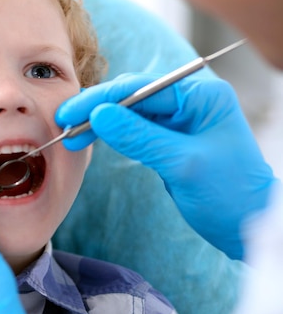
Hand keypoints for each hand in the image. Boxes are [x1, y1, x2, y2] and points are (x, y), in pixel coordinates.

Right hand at [55, 74, 276, 259]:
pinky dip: (112, 135)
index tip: (70, 113)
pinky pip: (134, 130)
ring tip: (73, 136)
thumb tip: (98, 114)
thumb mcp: (182, 163)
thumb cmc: (229, 194)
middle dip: (97, 108)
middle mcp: (189, 102)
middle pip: (132, 96)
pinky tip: (92, 139)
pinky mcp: (169, 139)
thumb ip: (139, 136)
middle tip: (64, 124)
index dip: (101, 99)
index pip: (141, 88)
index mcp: (200, 96)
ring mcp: (179, 120)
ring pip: (129, 113)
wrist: (248, 225)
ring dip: (100, 123)